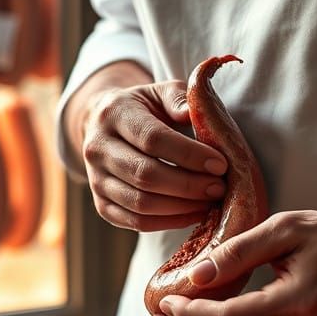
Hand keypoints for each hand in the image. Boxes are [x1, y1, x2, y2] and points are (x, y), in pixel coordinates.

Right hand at [82, 80, 227, 230]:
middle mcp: (97, 148)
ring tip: (211, 202)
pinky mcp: (102, 206)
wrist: (105, 127)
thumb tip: (192, 114)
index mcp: (114, 114)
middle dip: (189, 185)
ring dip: (182, 207)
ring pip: (141, 204)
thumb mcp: (161, 92)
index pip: (152, 139)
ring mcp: (96, 180)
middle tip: (220, 187)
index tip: (220, 164)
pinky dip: (169, 222)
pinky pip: (137, 223)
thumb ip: (179, 98)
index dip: (189, 155)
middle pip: (145, 175)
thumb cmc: (144, 109)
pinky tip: (194, 214)